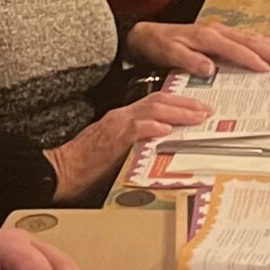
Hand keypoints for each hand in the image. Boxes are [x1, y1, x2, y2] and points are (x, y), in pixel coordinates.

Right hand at [48, 91, 213, 197]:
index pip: (156, 101)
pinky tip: (166, 129)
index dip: (179, 102)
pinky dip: (151, 128)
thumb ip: (138, 142)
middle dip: (186, 104)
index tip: (198, 107)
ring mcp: (117, 126)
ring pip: (153, 110)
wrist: (62, 169)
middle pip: (160, 100)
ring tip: (197, 116)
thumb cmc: (87, 164)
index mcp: (124, 118)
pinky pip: (134, 130)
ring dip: (178, 112)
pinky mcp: (112, 140)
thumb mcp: (117, 148)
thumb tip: (163, 145)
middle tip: (207, 110)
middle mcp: (122, 117)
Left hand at [128, 21, 269, 76]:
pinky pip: (244, 37)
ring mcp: (219, 30)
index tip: (268, 68)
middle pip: (249, 40)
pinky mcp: (218, 33)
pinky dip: (259, 42)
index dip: (252, 58)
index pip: (234, 49)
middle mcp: (216, 30)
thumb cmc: (158, 46)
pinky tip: (269, 47)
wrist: (146, 35)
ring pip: (250, 37)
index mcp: (207, 36)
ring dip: (269, 46)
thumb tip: (210, 68)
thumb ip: (189, 61)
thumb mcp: (169, 54)